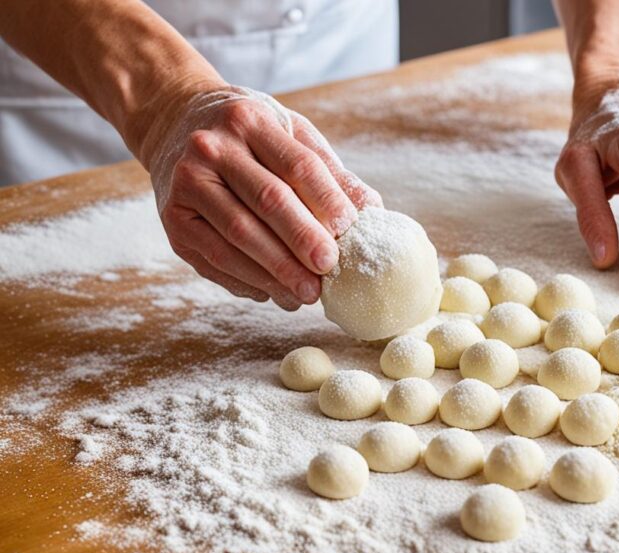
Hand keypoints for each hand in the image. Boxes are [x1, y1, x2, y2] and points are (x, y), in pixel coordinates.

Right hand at [144, 86, 380, 309]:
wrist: (173, 123)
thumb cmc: (247, 135)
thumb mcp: (288, 132)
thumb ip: (328, 171)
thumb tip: (371, 210)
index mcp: (249, 120)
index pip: (298, 166)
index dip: (327, 202)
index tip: (350, 232)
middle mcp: (212, 148)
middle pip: (267, 200)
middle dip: (303, 240)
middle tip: (330, 269)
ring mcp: (187, 183)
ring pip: (238, 235)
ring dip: (277, 270)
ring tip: (307, 294)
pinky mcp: (174, 219)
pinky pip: (214, 258)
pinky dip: (248, 280)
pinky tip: (274, 293)